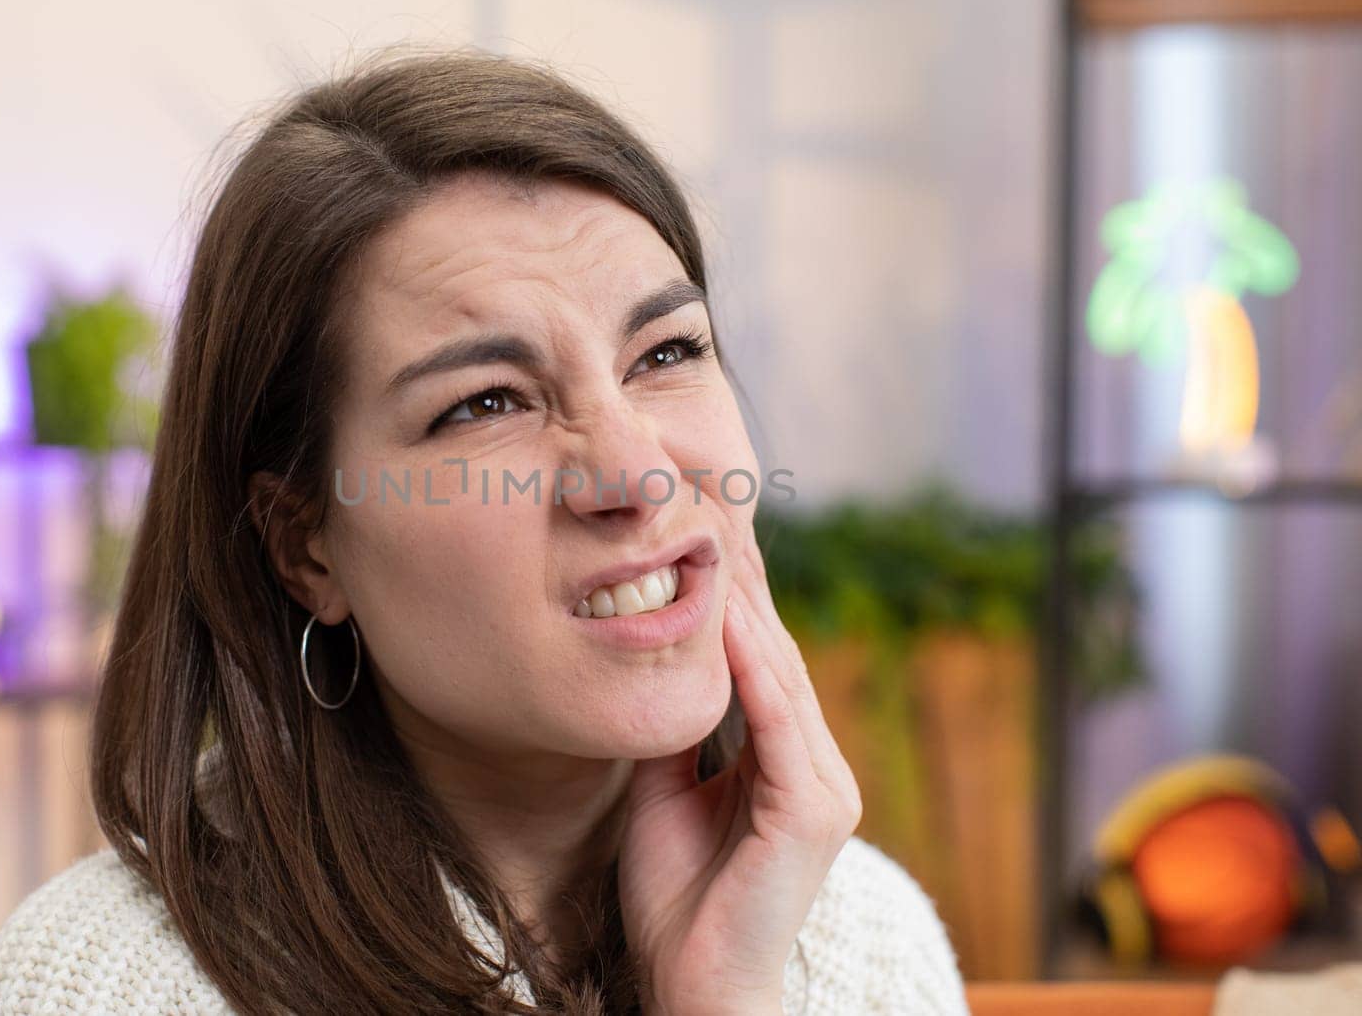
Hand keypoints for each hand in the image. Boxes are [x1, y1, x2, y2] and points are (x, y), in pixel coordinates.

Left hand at [618, 519, 862, 1014]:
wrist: (694, 988)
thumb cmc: (678, 902)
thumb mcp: (663, 794)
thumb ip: (674, 734)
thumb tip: (657, 666)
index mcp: (787, 765)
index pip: (763, 666)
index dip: (734, 605)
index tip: (699, 541)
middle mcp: (817, 768)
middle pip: (780, 658)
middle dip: (745, 589)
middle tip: (711, 514)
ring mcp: (825, 790)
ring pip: (785, 679)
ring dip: (750, 612)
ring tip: (719, 545)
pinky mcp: (814, 813)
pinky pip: (779, 726)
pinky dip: (754, 671)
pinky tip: (728, 624)